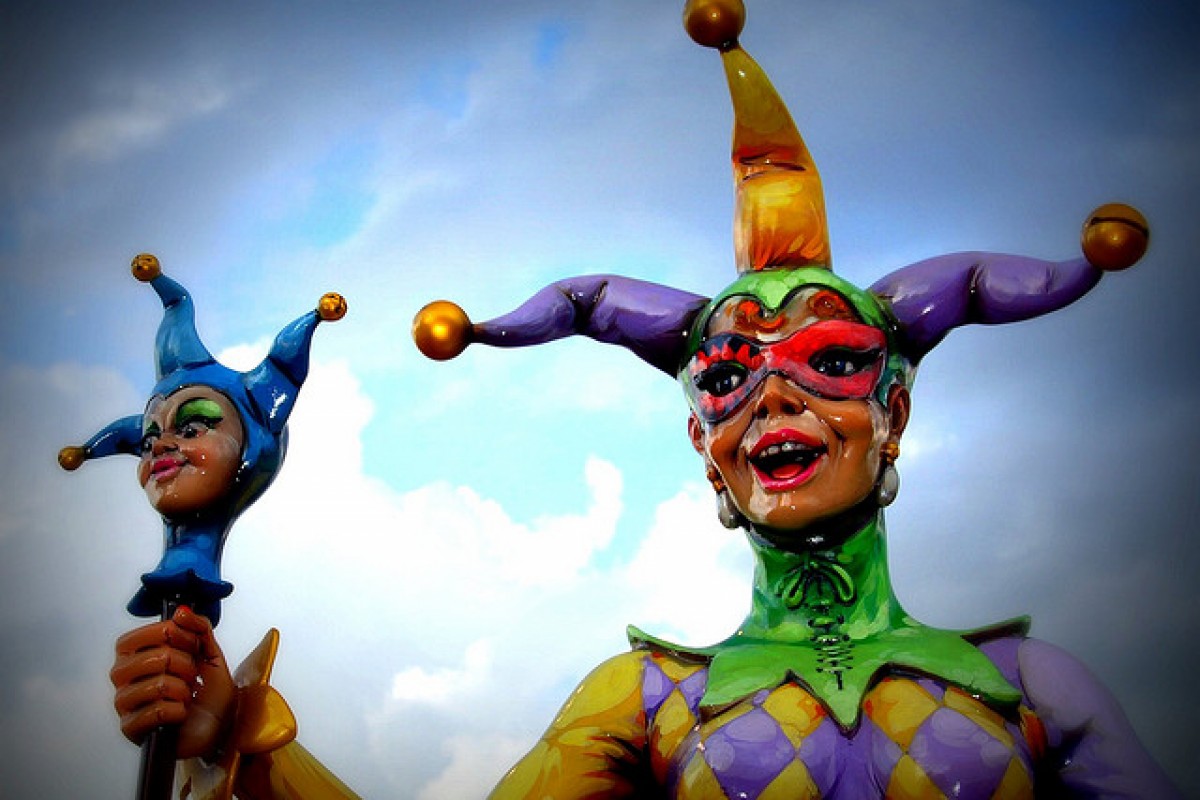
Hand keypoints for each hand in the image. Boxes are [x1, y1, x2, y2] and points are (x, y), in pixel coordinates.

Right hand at [110, 606, 235, 758]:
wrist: (218, 729)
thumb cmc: (209, 693)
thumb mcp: (210, 654)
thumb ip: (199, 628)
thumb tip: (181, 611)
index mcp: (134, 654)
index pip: (143, 634)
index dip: (173, 636)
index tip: (192, 645)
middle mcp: (122, 676)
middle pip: (157, 657)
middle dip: (185, 665)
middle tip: (191, 676)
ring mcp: (124, 703)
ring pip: (159, 684)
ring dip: (184, 690)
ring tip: (186, 696)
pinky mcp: (131, 728)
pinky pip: (158, 711)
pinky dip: (179, 711)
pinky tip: (180, 714)